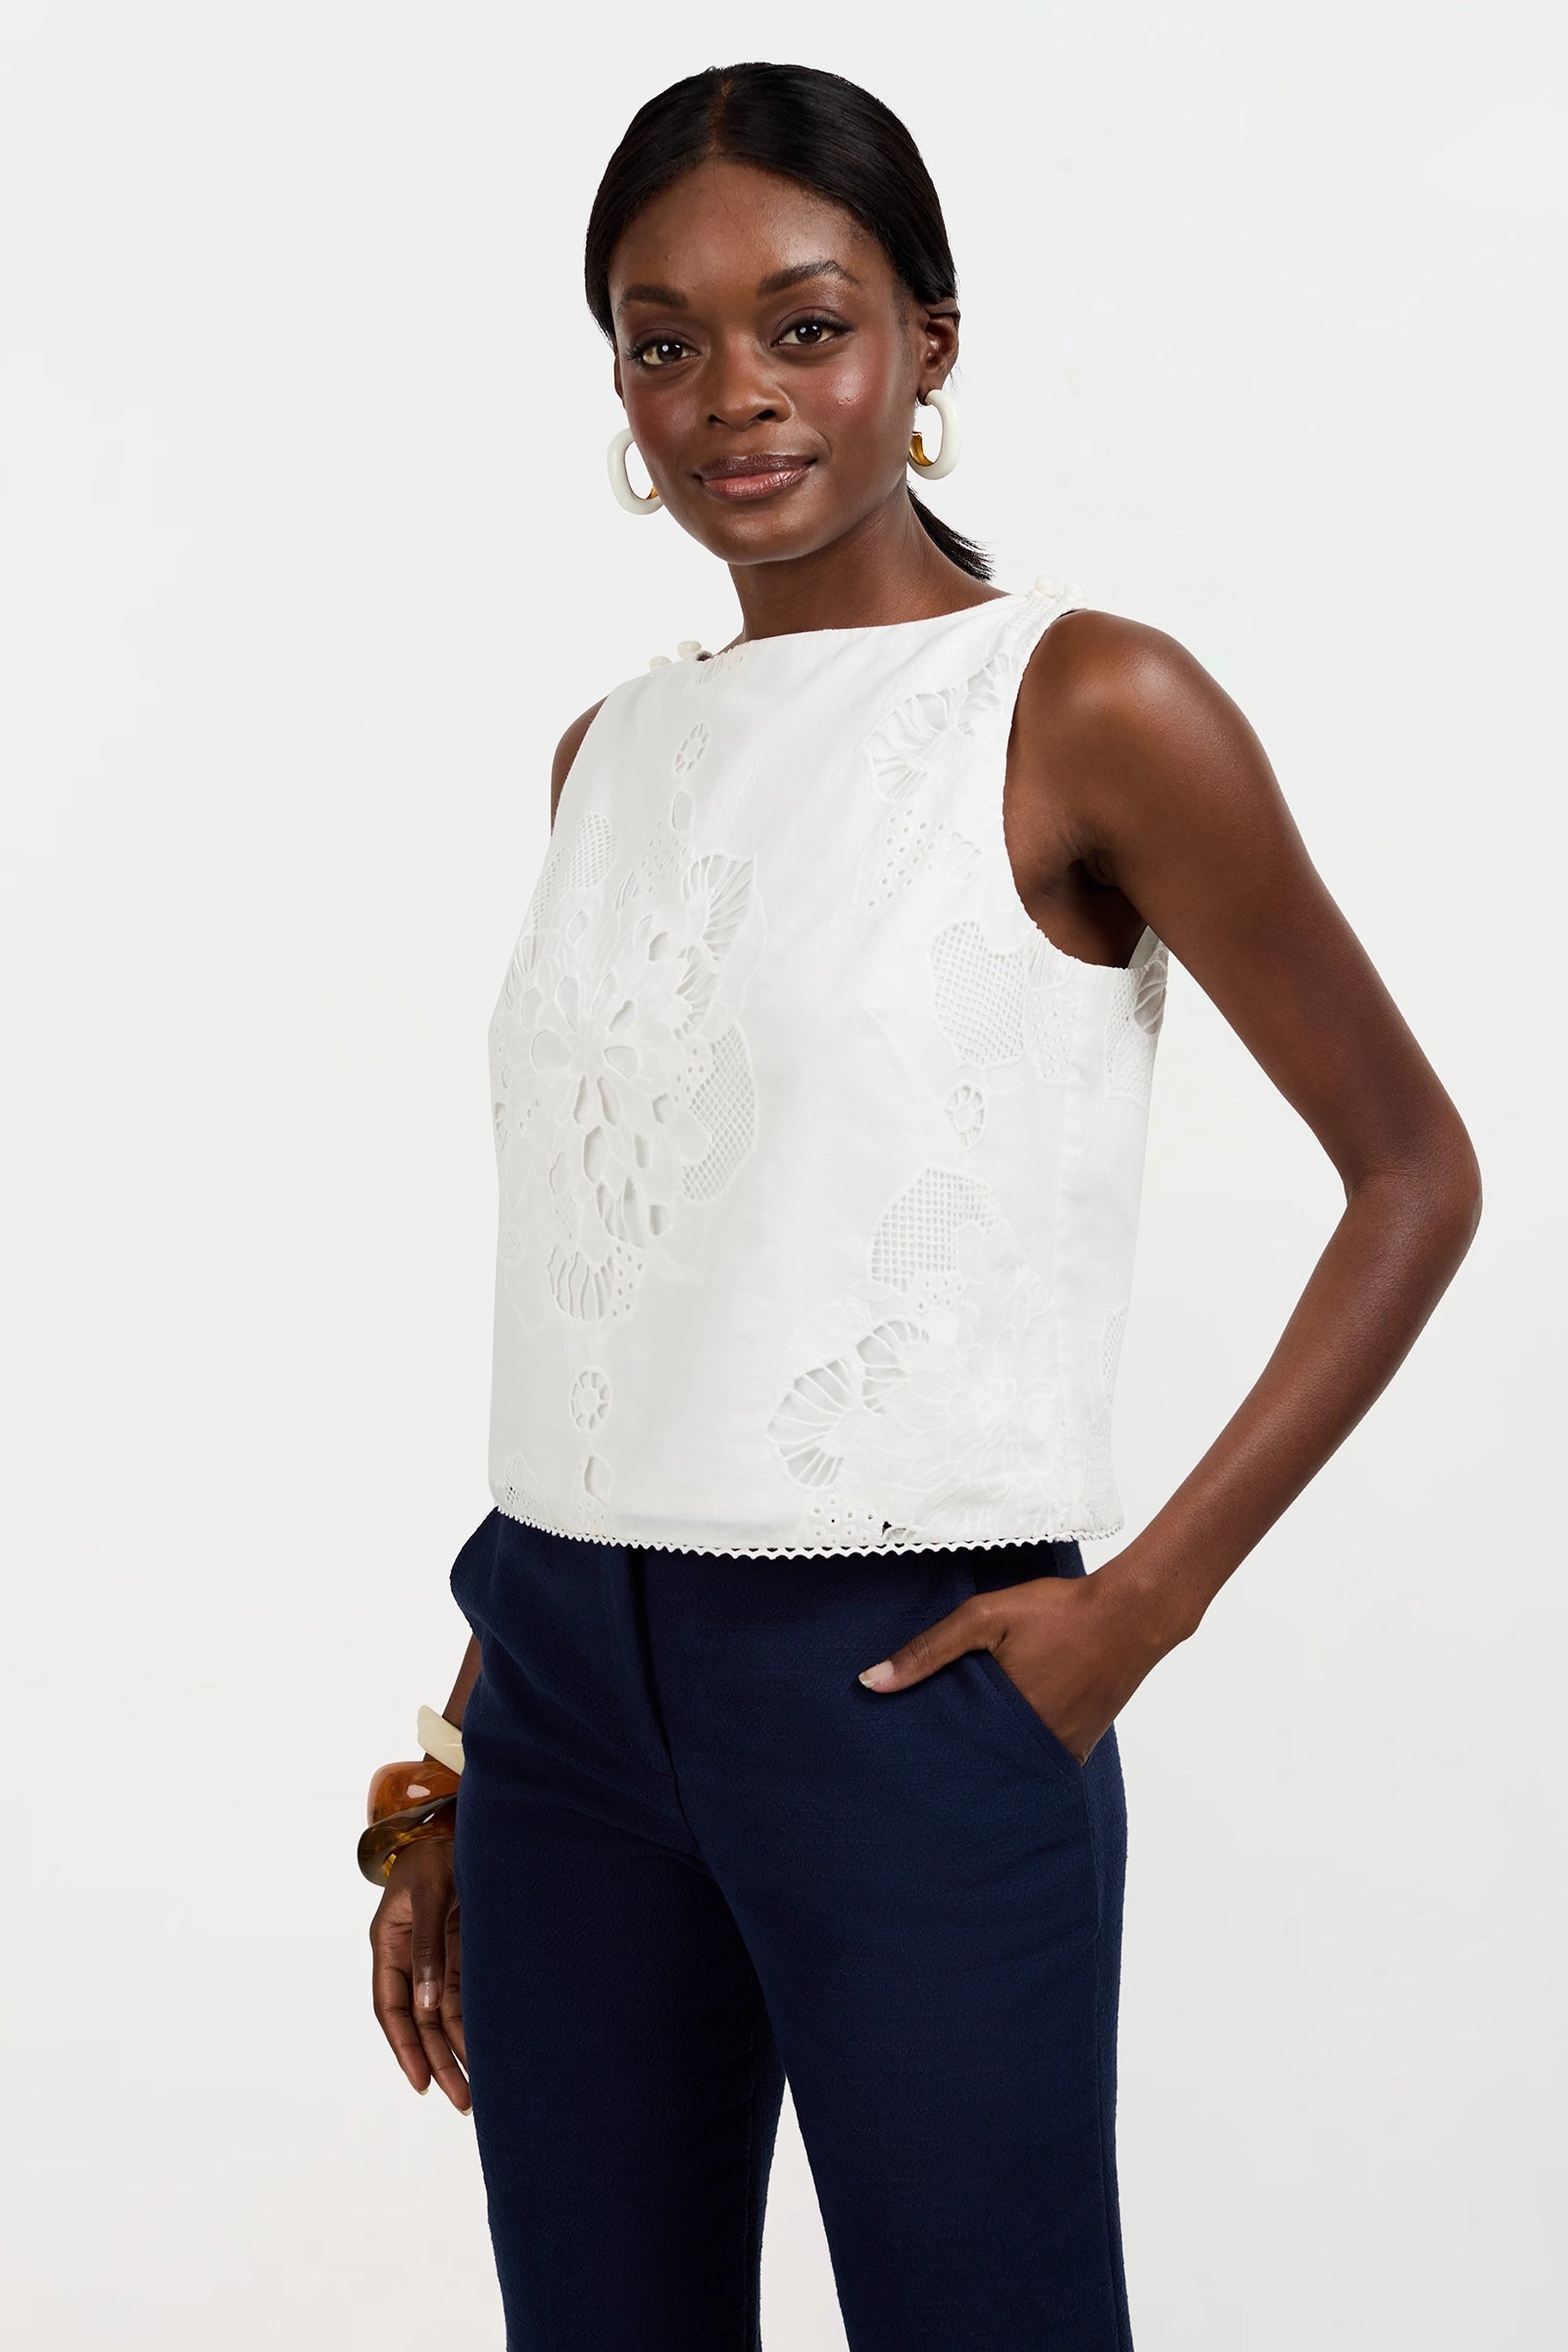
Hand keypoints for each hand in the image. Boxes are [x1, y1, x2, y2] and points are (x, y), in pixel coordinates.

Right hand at [368, 1835, 470, 2112]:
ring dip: (458, 2050)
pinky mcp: (462, 1950)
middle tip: (462, 2100)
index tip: (421, 2082)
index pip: (392, 2006)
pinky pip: (465, 1995)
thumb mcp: (429, 1894)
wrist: (466, 1825)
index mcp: (388, 1943)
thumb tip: (425, 2002)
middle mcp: (410, 1957)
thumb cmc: (439, 1852)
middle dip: (438, 2062)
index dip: (404, 2046)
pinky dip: (474, 2023)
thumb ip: (427, 1945)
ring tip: (478, 2089)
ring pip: (444, 2015)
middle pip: (421, 2021)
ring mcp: (436, 1956)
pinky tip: (489, 2049)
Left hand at [857, 1555, 1187, 1763]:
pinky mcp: (1080, 1746)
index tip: (901, 1752)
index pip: (951, 1754)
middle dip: (954, 1758)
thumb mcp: (985, 1618)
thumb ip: (929, 1650)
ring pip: (1010, 1763)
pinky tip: (1003, 1730)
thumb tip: (871, 1683)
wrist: (1131, 1614)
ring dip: (988, 1754)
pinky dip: (1019, 1749)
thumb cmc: (1059, 1612)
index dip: (926, 1752)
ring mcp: (1061, 1750)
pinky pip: (1038, 1758)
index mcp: (1005, 1722)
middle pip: (980, 1764)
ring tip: (959, 1741)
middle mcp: (1035, 1747)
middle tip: (921, 1755)